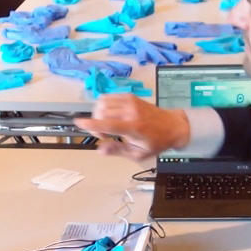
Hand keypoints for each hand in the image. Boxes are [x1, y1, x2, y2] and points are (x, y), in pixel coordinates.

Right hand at [73, 95, 189, 160]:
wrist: (172, 126)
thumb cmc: (156, 142)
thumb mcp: (138, 154)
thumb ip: (118, 151)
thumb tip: (100, 150)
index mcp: (133, 127)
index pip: (107, 123)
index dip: (90, 124)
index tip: (78, 123)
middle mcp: (130, 111)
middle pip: (101, 112)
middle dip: (96, 123)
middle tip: (105, 134)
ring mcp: (130, 101)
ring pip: (102, 102)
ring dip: (98, 113)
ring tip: (107, 124)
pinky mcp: (130, 96)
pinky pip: (109, 96)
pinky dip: (104, 105)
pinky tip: (110, 114)